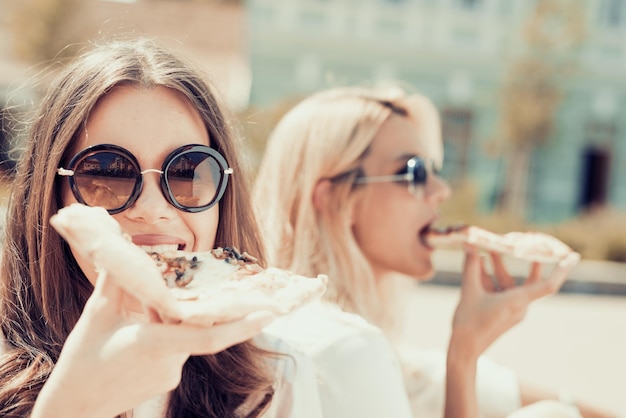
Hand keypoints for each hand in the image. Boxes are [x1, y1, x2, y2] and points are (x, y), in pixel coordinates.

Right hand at [31, 272, 273, 417]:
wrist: (74, 407)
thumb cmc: (82, 361)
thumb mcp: (96, 315)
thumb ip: (115, 282)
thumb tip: (126, 249)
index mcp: (155, 344)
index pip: (208, 336)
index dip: (241, 327)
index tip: (268, 314)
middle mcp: (171, 362)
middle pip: (199, 327)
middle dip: (205, 308)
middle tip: (226, 291)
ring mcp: (171, 375)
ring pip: (187, 337)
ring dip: (177, 321)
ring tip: (144, 316)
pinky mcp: (167, 381)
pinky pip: (178, 349)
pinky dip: (170, 334)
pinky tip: (143, 330)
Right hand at [450, 246, 579, 358]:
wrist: (464, 349)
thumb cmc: (469, 323)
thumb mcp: (469, 291)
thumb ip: (471, 268)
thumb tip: (470, 246)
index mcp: (517, 302)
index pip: (547, 285)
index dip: (561, 270)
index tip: (571, 257)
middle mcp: (519, 307)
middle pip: (526, 280)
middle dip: (519, 261)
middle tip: (518, 241)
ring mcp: (512, 311)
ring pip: (510, 284)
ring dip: (499, 268)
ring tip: (486, 251)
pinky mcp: (503, 313)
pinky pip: (502, 292)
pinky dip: (493, 279)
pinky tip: (481, 267)